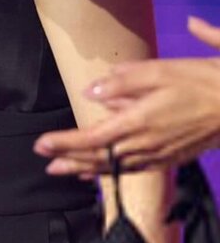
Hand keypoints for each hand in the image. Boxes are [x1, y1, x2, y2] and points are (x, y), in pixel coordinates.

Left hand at [34, 30, 219, 173]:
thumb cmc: (200, 81)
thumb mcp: (159, 71)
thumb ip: (121, 82)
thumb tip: (89, 93)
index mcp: (139, 122)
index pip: (92, 138)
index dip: (65, 143)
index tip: (41, 144)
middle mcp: (146, 144)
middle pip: (100, 158)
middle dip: (70, 160)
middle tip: (45, 162)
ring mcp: (160, 154)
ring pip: (115, 167)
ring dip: (87, 169)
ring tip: (64, 170)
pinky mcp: (171, 157)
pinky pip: (133, 169)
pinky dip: (112, 171)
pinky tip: (102, 170)